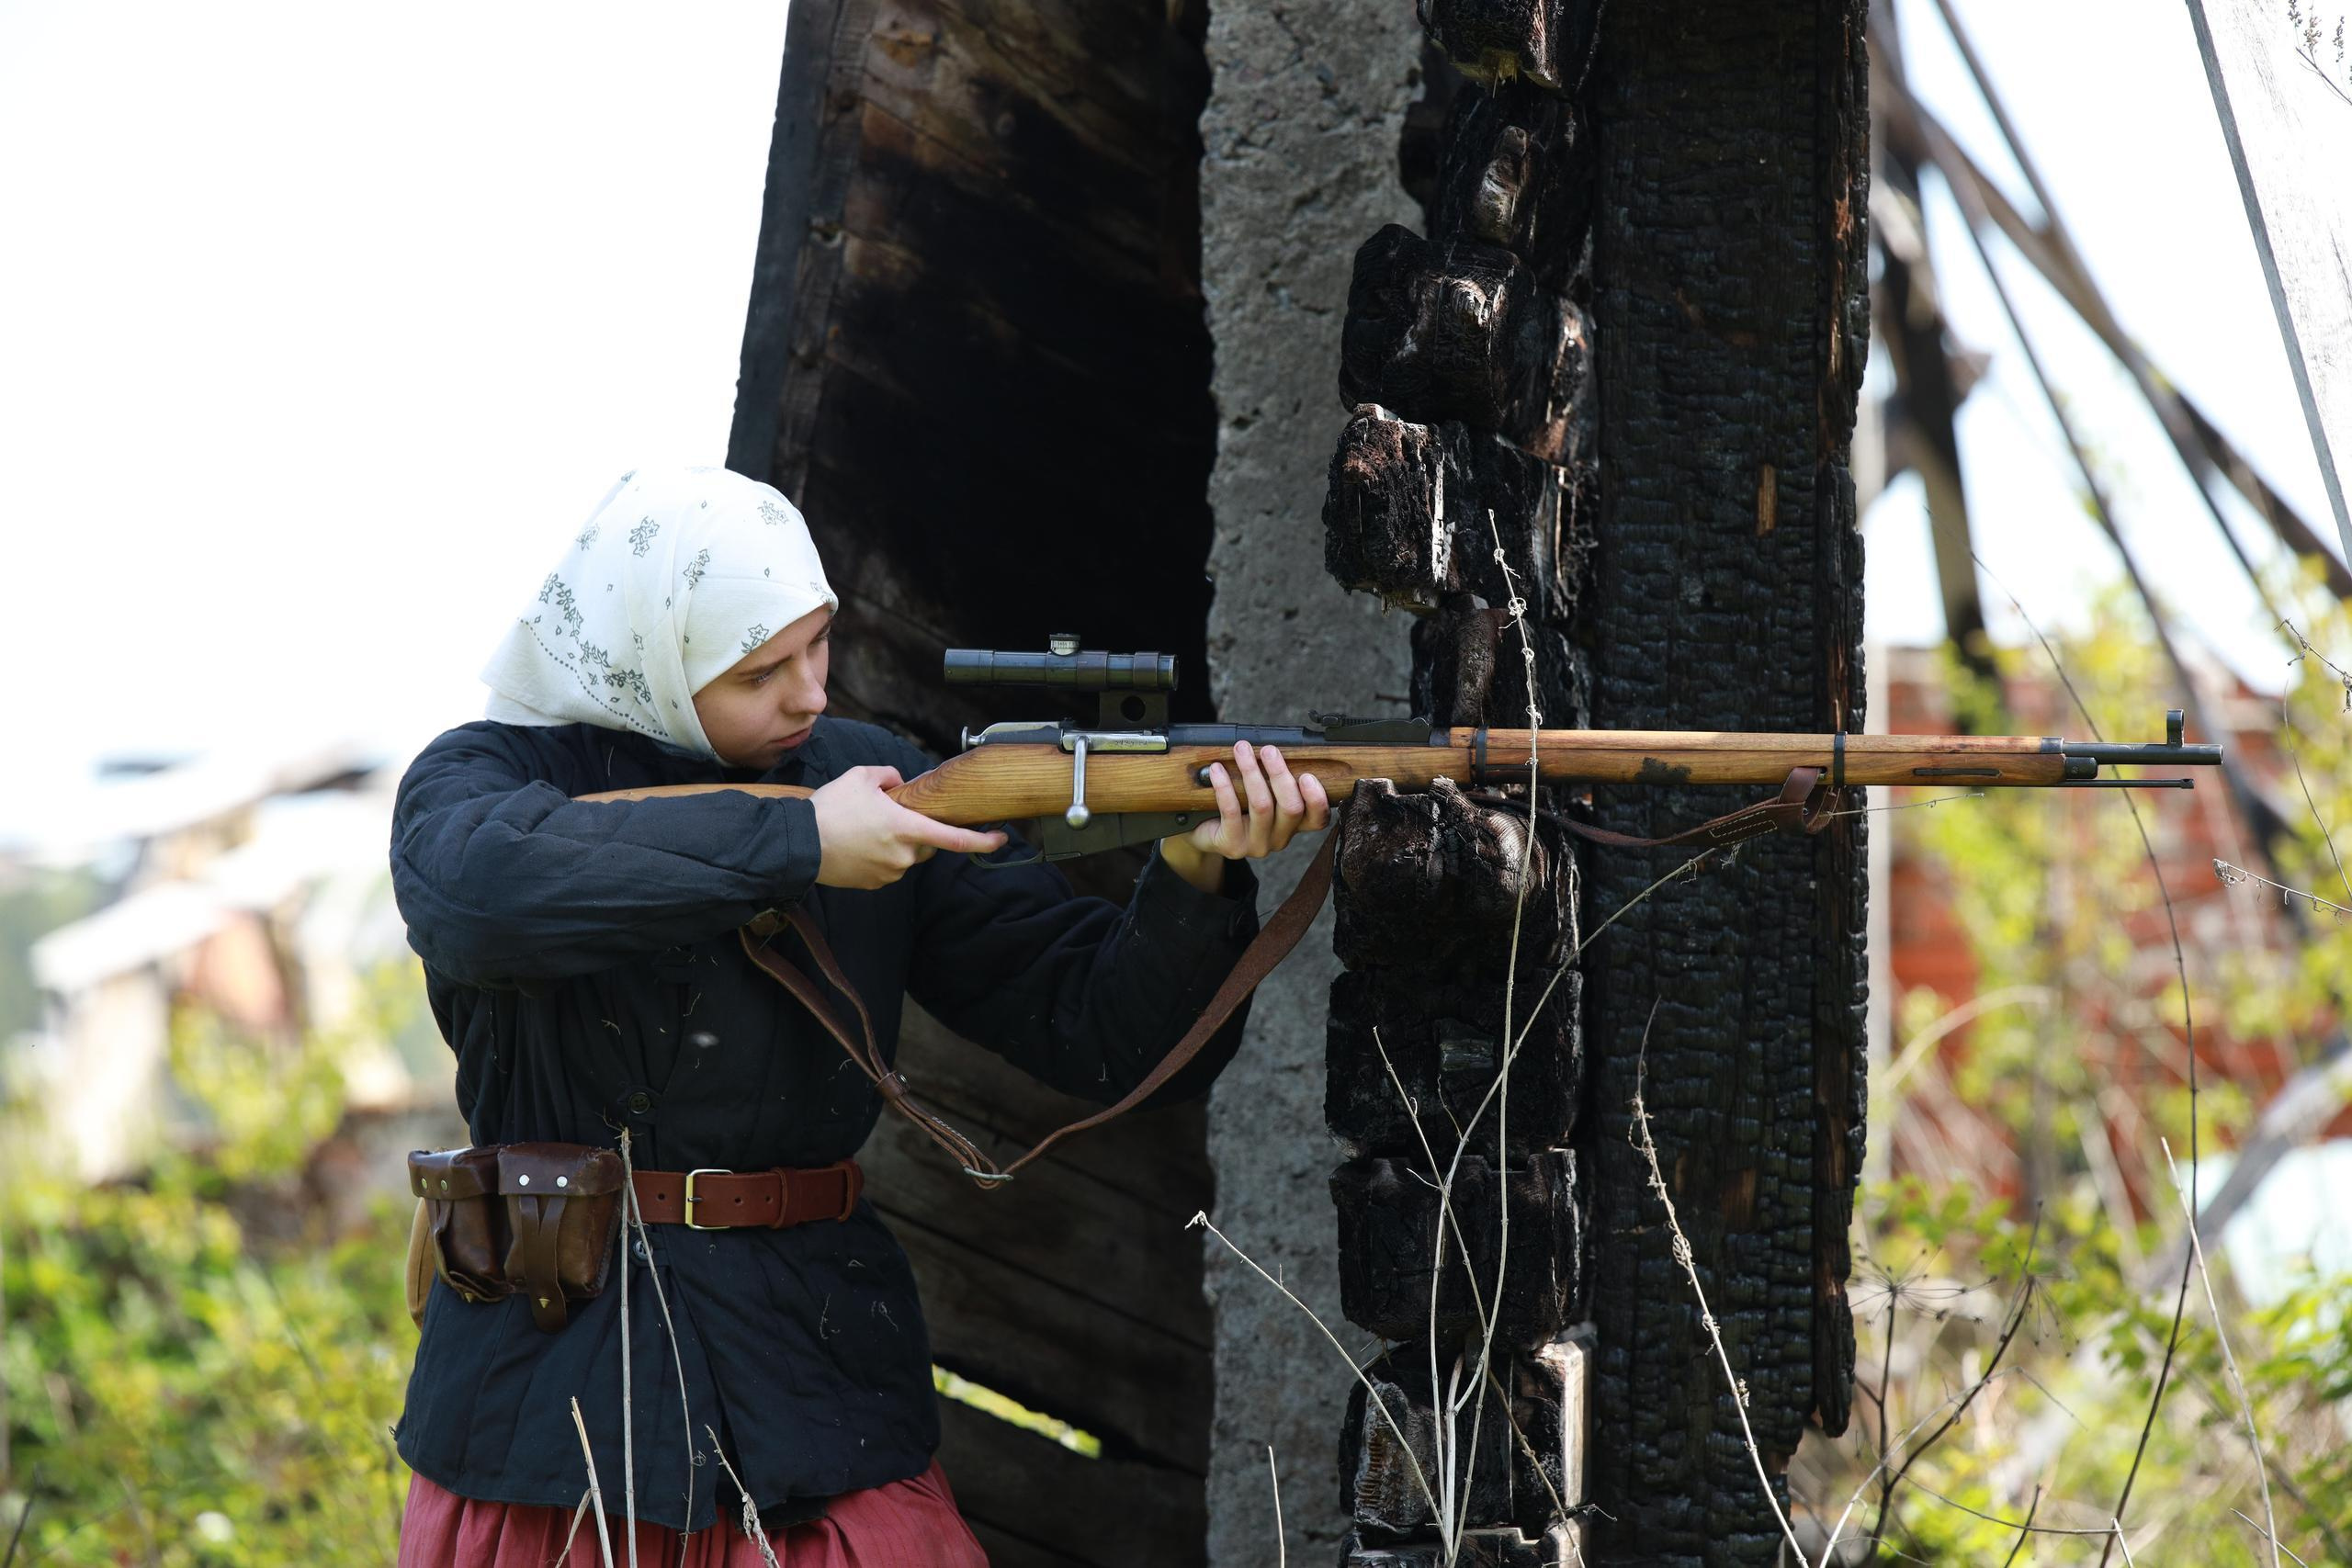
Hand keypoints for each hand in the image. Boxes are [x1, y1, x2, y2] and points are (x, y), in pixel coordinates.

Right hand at [809, 766, 1008, 889]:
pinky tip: (857, 844)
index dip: (983, 841)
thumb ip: (890, 776)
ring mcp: (890, 873)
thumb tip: (900, 784)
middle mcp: (904, 855)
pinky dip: (880, 856)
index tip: (1001, 838)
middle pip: (926, 844)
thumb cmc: (830, 809)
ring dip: (895, 843)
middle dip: (916, 830)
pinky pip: (888, 868)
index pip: (954, 839)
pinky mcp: (875, 884)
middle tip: (886, 815)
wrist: (799, 844)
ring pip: (906, 856)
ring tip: (863, 829)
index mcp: (907, 828)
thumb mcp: (862, 777)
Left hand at [1158, 740, 1331, 892]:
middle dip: (1281, 774)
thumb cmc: (1237, 806)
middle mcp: (1280, 838)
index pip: (1318, 819)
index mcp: (1293, 825)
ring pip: (1262, 806)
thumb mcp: (1260, 793)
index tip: (1307, 775)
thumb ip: (1274, 779)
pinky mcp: (1233, 845)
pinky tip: (1217, 769)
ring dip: (1252, 773)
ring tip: (1241, 750)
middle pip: (1291, 808)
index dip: (1317, 800)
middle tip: (1269, 750)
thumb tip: (1276, 747)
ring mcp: (1257, 845)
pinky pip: (1231, 812)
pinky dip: (1225, 786)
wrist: (1203, 832)